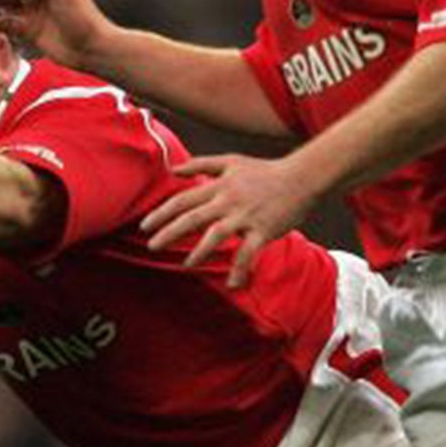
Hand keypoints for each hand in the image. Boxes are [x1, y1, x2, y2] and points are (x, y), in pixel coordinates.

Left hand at [139, 152, 320, 288]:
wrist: (301, 177)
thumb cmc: (264, 170)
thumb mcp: (231, 161)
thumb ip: (201, 164)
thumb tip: (173, 169)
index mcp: (219, 185)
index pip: (183, 200)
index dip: (162, 213)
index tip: (145, 226)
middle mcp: (228, 200)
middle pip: (192, 217)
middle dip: (169, 232)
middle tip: (151, 246)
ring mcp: (246, 216)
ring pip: (216, 235)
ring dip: (199, 252)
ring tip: (186, 265)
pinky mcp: (263, 230)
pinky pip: (248, 253)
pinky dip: (240, 269)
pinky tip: (232, 285)